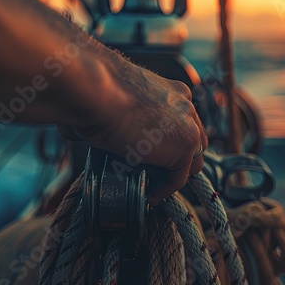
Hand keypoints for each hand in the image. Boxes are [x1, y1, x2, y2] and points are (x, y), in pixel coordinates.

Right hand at [59, 54, 206, 203]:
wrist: (95, 90)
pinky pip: (178, 178)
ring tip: (151, 186)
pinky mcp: (185, 146)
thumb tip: (90, 132)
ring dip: (172, 175)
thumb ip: (117, 114)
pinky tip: (148, 194)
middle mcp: (185, 105)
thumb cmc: (92, 90)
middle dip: (177, 158)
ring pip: (192, 161)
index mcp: (171, 91)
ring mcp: (189, 125)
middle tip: (155, 173)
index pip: (182, 122)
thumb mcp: (113, 100)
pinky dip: (163, 190)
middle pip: (195, 141)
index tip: (152, 156)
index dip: (170, 142)